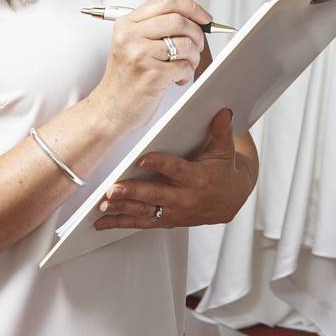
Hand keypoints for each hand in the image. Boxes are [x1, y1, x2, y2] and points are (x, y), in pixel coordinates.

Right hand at [87, 0, 208, 137]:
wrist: (110, 108)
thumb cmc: (125, 78)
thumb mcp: (131, 44)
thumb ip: (155, 27)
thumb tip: (194, 19)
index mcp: (127, 24)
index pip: (166, 3)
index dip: (192, 8)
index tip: (204, 17)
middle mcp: (130, 36)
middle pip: (179, 20)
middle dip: (197, 34)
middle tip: (197, 46)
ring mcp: (140, 55)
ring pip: (186, 44)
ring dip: (194, 57)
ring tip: (185, 65)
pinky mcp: (152, 75)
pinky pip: (185, 66)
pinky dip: (187, 74)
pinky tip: (176, 79)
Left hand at [93, 109, 251, 229]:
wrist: (232, 199)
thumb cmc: (223, 172)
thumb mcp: (225, 151)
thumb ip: (221, 131)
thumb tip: (223, 112)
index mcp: (197, 179)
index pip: (176, 170)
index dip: (159, 164)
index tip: (142, 159)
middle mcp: (184, 198)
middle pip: (155, 195)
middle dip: (132, 193)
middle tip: (113, 190)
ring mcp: (174, 212)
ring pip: (145, 212)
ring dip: (123, 210)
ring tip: (103, 206)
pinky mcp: (167, 220)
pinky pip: (142, 223)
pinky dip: (122, 223)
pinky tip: (104, 221)